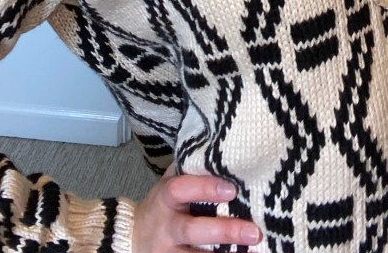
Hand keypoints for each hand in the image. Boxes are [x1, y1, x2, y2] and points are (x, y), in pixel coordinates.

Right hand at [132, 166, 261, 250]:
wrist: (133, 237)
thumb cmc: (163, 204)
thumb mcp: (170, 182)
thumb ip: (191, 168)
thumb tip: (220, 146)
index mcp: (166, 198)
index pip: (181, 189)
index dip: (205, 188)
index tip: (232, 190)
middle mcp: (166, 226)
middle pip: (192, 229)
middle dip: (224, 231)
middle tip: (254, 232)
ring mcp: (169, 251)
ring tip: (254, 252)